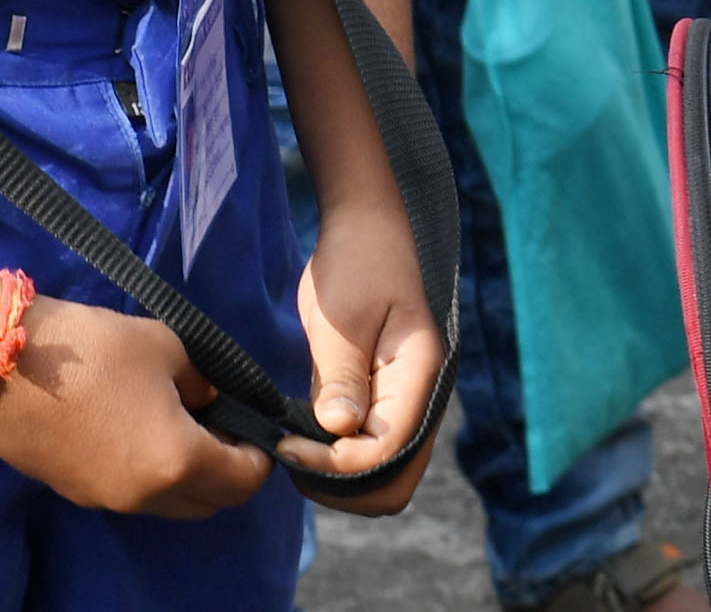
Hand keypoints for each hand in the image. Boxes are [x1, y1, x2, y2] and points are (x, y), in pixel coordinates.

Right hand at [0, 293, 268, 517]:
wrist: (3, 365)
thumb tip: (214, 400)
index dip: (260, 456)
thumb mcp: (169, 349)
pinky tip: (140, 429)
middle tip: (224, 427)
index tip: (258, 428)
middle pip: (209, 503)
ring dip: (188, 477)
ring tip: (184, 425)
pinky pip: (131, 495)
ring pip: (169, 504)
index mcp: (177, 462)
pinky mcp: (75, 493)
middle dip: (228, 472)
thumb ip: (204, 382)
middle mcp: (144, 495)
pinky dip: (151, 475)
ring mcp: (106, 500)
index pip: (243, 480)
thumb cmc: (96, 349)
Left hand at [282, 197, 445, 512]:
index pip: (388, 452)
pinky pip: (374, 453)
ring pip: (386, 475)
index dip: (335, 465)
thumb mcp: (341, 317)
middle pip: (396, 481)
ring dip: (339, 478)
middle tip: (291, 455)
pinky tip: (306, 437)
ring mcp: (409, 401)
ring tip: (294, 447)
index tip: (286, 444)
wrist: (370, 227)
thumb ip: (342, 376)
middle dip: (341, 485)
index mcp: (421, 373)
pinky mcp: (389, 400)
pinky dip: (341, 461)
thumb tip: (339, 431)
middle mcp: (424, 396)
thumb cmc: (357, 261)